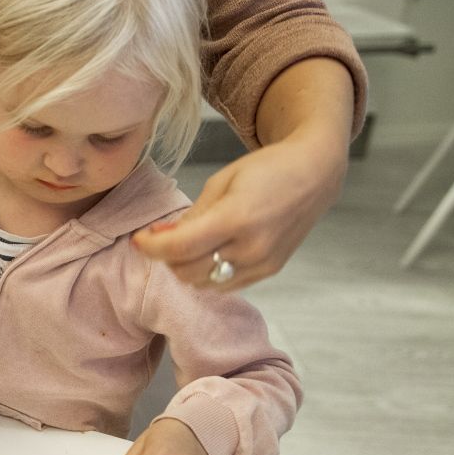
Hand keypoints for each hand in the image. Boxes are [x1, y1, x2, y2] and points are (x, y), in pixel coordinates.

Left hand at [131, 135, 344, 289]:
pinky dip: (208, 273)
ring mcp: (262, 263)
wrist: (314, 174)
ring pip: (203, 283)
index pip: (179, 248)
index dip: (151, 247)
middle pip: (187, 271)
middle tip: (162, 238)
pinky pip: (224, 284)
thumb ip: (191, 215)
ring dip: (185, 267)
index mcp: (236, 219)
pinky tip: (210, 252)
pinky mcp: (269, 271)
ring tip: (187, 244)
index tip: (139, 240)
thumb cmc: (266, 170)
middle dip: (166, 256)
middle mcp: (251, 248)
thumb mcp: (222, 182)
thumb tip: (161, 237)